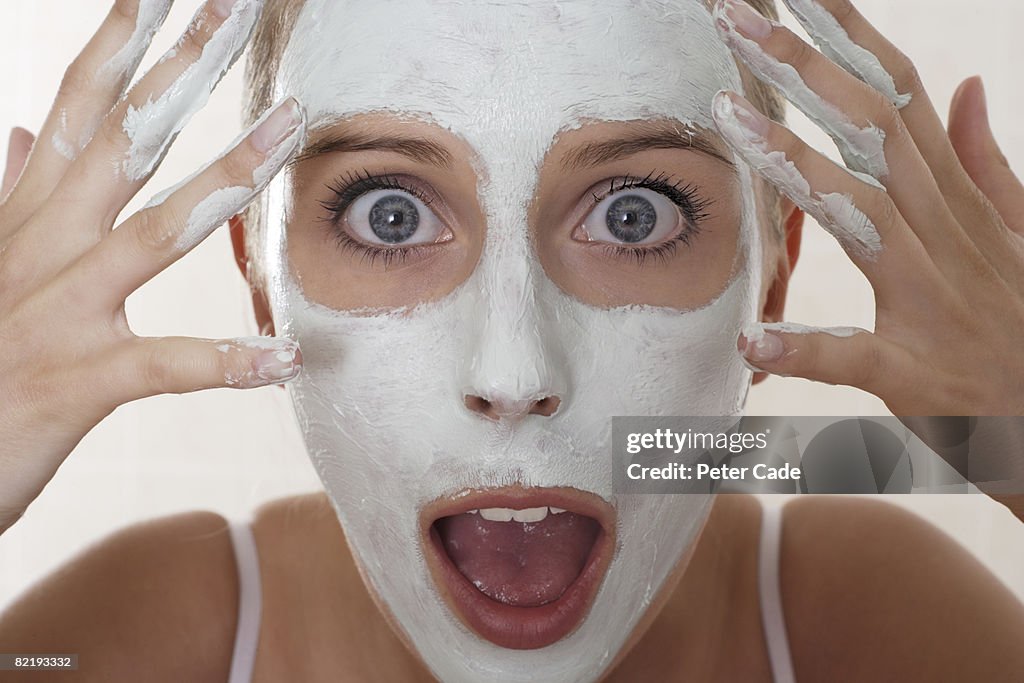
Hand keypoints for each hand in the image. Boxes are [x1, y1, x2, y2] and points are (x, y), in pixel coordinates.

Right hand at [0, 0, 303, 533]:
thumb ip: (12, 196)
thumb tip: (22, 133)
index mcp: (30, 219)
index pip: (79, 109)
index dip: (121, 43)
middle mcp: (44, 250)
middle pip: (122, 143)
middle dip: (180, 72)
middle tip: (235, 7)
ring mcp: (60, 312)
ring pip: (152, 233)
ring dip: (224, 177)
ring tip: (290, 130)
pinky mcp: (76, 382)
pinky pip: (162, 366)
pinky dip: (225, 362)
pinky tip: (286, 354)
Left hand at [712, 0, 1023, 415]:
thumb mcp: (1018, 232)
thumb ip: (984, 162)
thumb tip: (965, 87)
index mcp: (956, 201)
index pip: (897, 96)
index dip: (848, 37)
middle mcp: (942, 234)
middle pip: (871, 131)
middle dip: (804, 66)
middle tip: (734, 16)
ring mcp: (929, 300)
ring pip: (862, 216)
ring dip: (796, 165)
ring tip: (730, 117)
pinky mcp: (913, 373)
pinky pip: (856, 359)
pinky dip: (805, 351)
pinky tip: (753, 339)